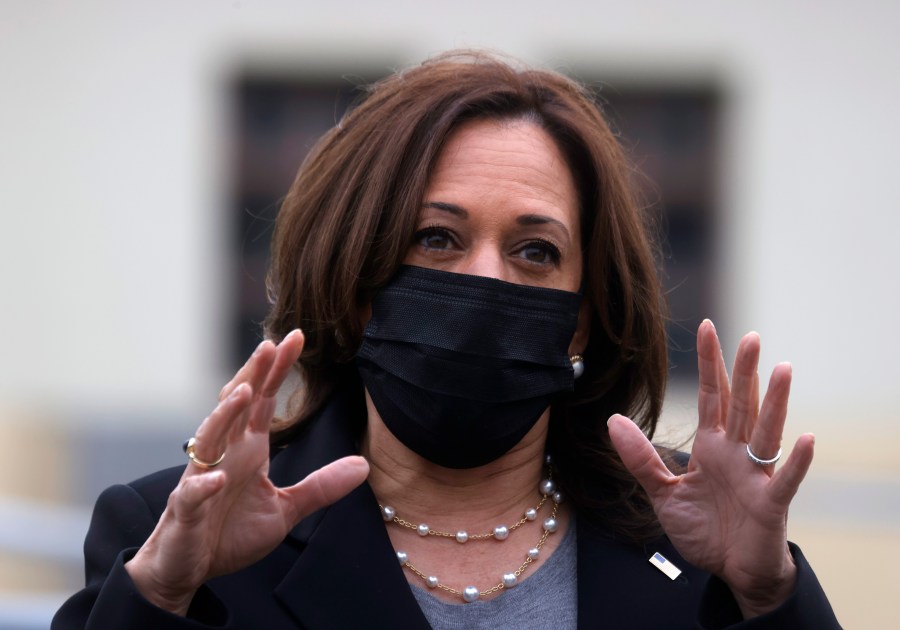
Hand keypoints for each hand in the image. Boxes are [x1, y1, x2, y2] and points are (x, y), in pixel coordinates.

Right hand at [125, 331, 368, 614]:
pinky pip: (193, 494)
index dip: (277, 369)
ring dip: (224, 416)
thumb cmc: (230, 533)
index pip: (262, 400)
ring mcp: (201, 479)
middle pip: (237, 406)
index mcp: (247, 449)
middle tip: (272, 343)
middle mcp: (223, 454)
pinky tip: (218, 478)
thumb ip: (320, 486)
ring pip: (210, 439)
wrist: (187, 570)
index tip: (297, 337)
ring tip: (243, 393)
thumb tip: (364, 465)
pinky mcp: (186, 511)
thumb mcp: (286, 509)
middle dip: (253, 374)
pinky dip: (204, 485)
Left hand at [607, 320, 814, 618]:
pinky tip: (807, 437)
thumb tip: (614, 420)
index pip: (710, 396)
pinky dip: (797, 460)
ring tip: (783, 369)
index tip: (707, 327)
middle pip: (741, 404)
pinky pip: (786, 479)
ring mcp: (756, 476)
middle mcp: (737, 453)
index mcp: (711, 446)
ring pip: (768, 432)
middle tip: (751, 336)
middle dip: (744, 371)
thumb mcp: (663, 493)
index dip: (709, 363)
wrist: (730, 572)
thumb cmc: (704, 530)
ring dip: (776, 401)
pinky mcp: (771, 503)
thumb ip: (641, 459)